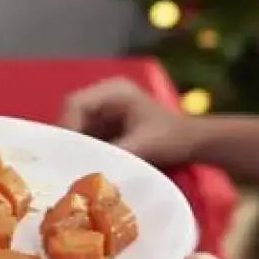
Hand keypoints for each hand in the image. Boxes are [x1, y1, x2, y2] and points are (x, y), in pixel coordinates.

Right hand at [58, 77, 199, 166]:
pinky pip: (84, 135)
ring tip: (72, 166)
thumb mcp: (144, 146)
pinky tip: (83, 165)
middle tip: (65, 162)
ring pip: (75, 126)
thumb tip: (86, 168)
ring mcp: (103, 109)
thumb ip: (114, 153)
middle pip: (71, 114)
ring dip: (74, 146)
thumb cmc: (173, 139)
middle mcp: (104, 95)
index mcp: (113, 90)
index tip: (67, 152)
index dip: (67, 126)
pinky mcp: (104, 124)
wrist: (193, 143)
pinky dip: (82, 150)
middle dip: (68, 138)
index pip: (75, 103)